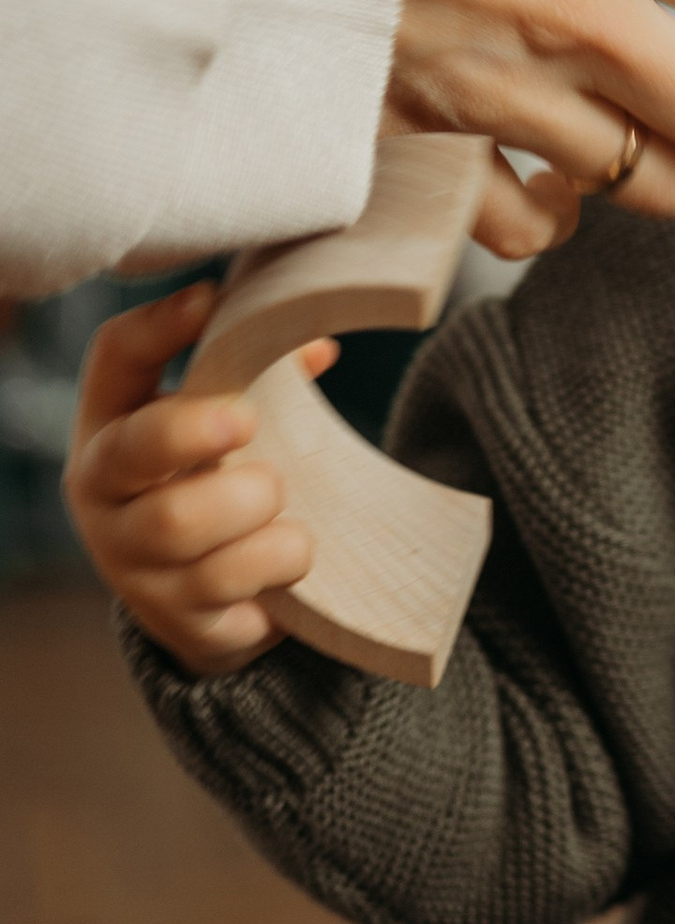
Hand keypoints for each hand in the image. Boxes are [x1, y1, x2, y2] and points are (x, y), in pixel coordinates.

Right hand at [66, 283, 337, 674]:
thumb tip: (319, 347)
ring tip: (284, 509)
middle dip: (200, 432)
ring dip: (255, 507)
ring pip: (182, 526)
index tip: (208, 301)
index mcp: (113, 429)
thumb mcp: (223, 427)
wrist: (204, 602)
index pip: (115, 359)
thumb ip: (264, 378)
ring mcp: (134, 567)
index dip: (157, 326)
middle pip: (136, 453)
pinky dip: (275, 571)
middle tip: (250, 424)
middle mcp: (106, 498)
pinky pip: (228, 597)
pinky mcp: (177, 622)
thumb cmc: (213, 484)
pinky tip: (287, 564)